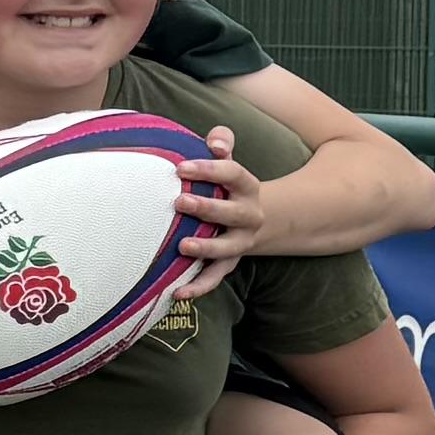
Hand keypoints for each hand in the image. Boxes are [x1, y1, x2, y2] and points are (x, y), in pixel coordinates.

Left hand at [160, 128, 255, 305]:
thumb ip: (222, 143)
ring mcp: (240, 242)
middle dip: (207, 208)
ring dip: (206, 249)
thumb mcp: (228, 162)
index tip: (180, 167)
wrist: (257, 218)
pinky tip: (177, 293)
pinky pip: (215, 277)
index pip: (233, 173)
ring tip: (182, 246)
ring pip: (227, 249)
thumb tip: (215, 141)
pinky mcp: (229, 263)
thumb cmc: (227, 184)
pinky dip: (198, 287)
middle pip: (231, 212)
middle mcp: (249, 215)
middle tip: (179, 201)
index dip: (209, 169)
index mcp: (247, 186)